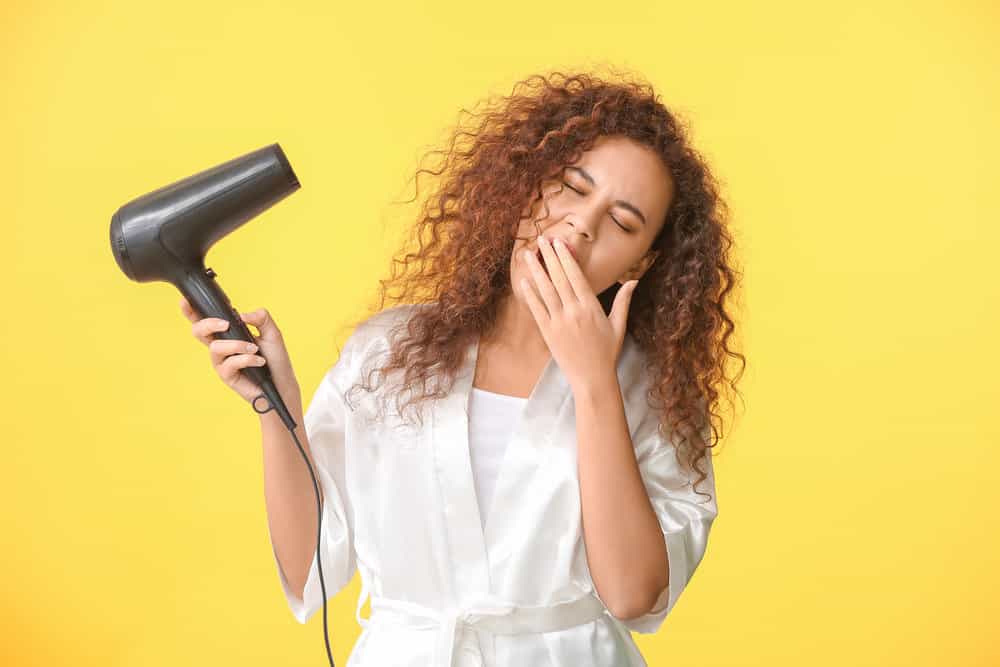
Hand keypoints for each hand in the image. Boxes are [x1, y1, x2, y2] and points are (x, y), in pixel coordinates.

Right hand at [180, 297, 300, 407]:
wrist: (282, 384)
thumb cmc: (275, 360)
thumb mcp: (272, 333)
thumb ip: (261, 318)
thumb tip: (242, 315)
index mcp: (228, 334)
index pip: (206, 321)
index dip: (191, 311)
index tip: (185, 300)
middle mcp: (221, 347)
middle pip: (198, 332)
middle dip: (208, 324)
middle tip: (226, 324)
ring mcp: (222, 362)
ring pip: (215, 347)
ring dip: (237, 345)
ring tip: (255, 349)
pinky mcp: (226, 376)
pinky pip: (229, 363)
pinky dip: (246, 359)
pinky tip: (259, 362)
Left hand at [518, 235, 637, 390]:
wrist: (592, 379)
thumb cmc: (607, 353)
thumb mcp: (619, 326)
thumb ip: (622, 301)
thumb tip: (633, 280)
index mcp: (590, 307)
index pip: (575, 276)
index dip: (566, 257)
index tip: (559, 243)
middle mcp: (573, 311)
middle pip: (559, 278)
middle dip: (550, 257)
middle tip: (542, 240)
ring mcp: (558, 322)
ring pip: (545, 290)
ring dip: (536, 270)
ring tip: (528, 254)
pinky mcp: (548, 333)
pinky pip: (537, 309)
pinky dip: (530, 294)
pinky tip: (524, 281)